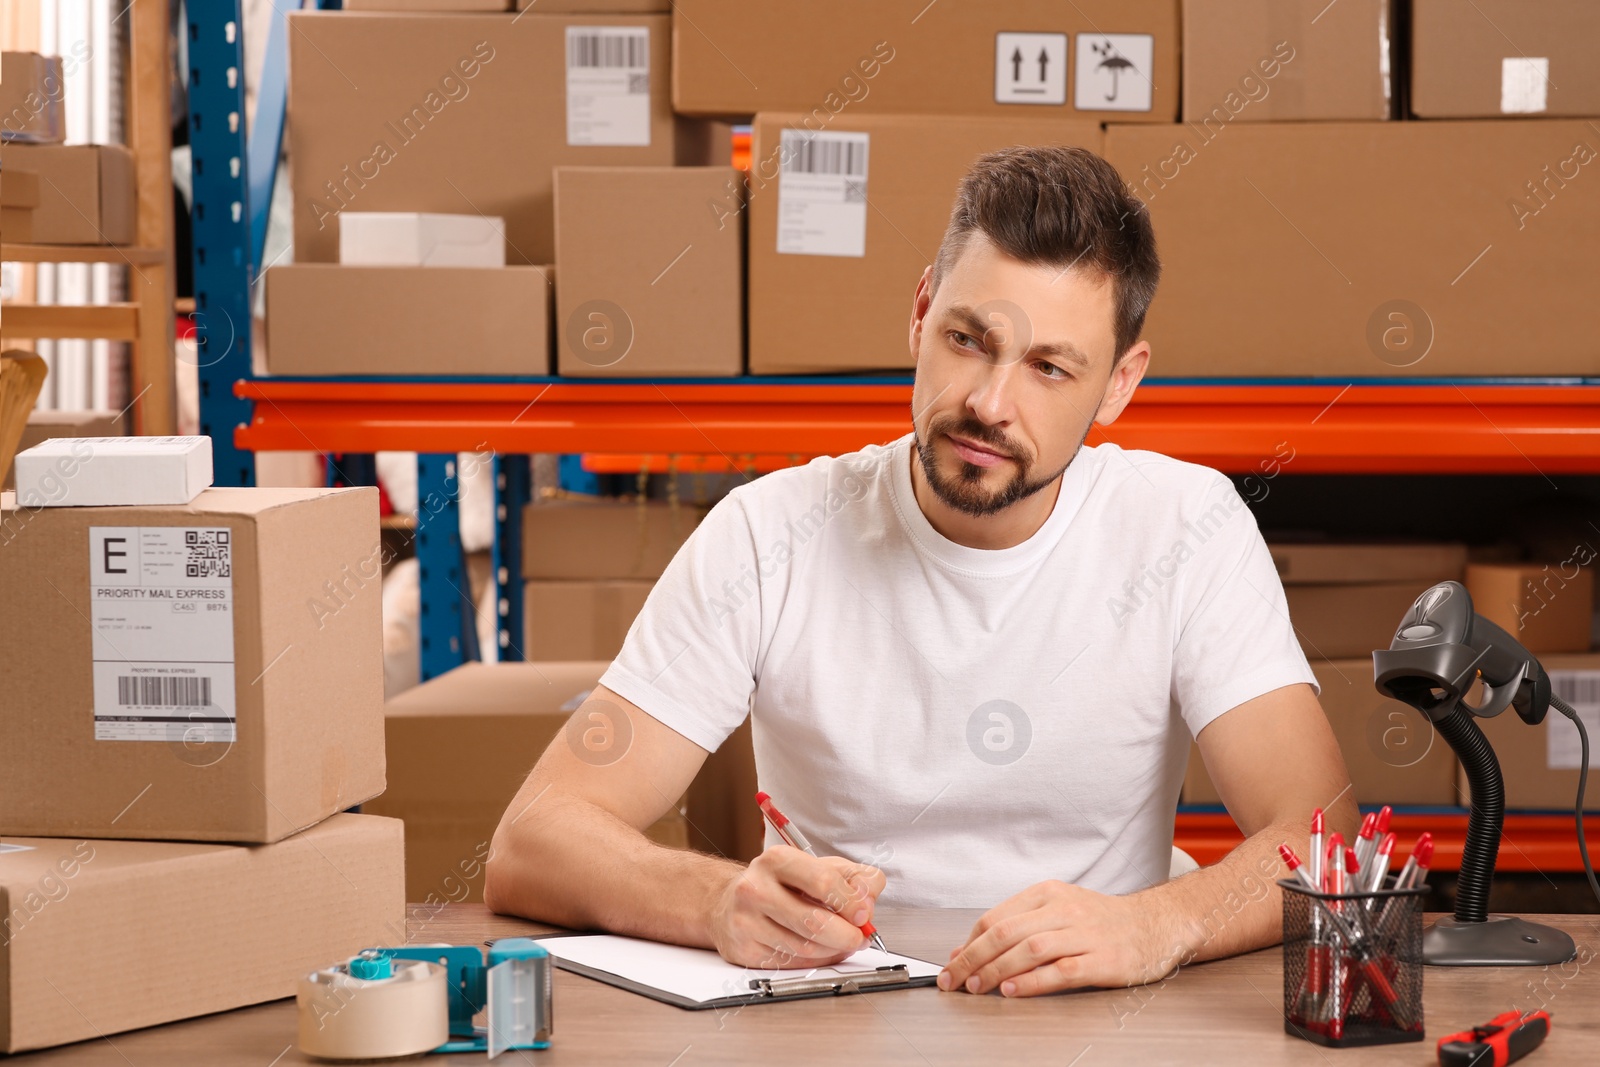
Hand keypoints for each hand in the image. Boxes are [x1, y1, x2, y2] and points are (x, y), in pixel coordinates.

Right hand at [709, 846, 885, 969]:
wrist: (730, 902)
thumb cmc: (781, 884)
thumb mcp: (820, 867)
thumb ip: (854, 879)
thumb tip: (868, 902)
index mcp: (777, 860)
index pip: (824, 883)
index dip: (852, 903)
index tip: (865, 914)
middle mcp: (756, 888)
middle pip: (815, 922)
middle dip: (847, 935)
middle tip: (859, 936)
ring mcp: (746, 921)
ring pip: (805, 948)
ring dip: (834, 950)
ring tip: (842, 942)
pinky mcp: (743, 949)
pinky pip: (791, 964)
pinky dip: (815, 960)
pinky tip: (820, 950)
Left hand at [939, 880, 1173, 996]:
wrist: (1156, 924)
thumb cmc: (1102, 920)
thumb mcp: (1059, 908)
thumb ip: (1018, 924)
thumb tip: (969, 948)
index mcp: (1048, 893)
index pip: (996, 917)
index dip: (968, 942)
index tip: (952, 962)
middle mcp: (1064, 910)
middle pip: (1006, 932)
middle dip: (972, 958)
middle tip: (953, 979)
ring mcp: (1084, 935)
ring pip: (1029, 949)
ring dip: (996, 970)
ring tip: (976, 987)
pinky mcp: (1102, 960)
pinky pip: (1060, 971)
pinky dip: (1032, 982)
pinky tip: (1013, 990)